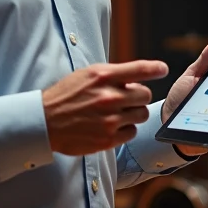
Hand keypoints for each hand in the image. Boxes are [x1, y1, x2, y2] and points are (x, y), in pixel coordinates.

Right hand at [43, 60, 169, 155]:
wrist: (45, 122)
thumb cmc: (66, 96)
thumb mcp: (86, 75)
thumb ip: (112, 75)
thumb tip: (137, 78)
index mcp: (102, 76)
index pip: (139, 69)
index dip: (155, 68)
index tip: (163, 69)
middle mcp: (108, 97)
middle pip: (145, 95)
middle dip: (138, 96)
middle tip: (126, 98)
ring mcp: (109, 120)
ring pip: (141, 114)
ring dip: (133, 113)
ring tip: (118, 113)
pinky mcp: (107, 139)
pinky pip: (132, 132)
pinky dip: (125, 129)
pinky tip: (112, 126)